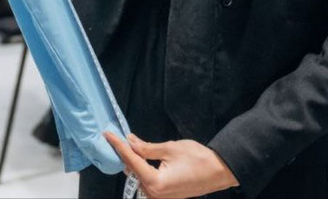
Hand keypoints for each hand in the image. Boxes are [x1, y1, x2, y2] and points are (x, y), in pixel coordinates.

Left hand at [103, 131, 238, 198]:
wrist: (219, 171)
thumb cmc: (197, 158)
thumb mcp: (169, 148)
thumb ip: (146, 147)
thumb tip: (129, 141)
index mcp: (156, 183)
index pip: (131, 161)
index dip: (118, 146)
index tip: (107, 134)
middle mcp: (156, 195)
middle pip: (133, 171)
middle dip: (124, 154)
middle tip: (115, 137)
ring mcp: (161, 197)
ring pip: (139, 177)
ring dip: (133, 162)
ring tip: (125, 144)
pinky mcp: (166, 196)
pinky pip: (148, 182)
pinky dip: (142, 169)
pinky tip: (139, 157)